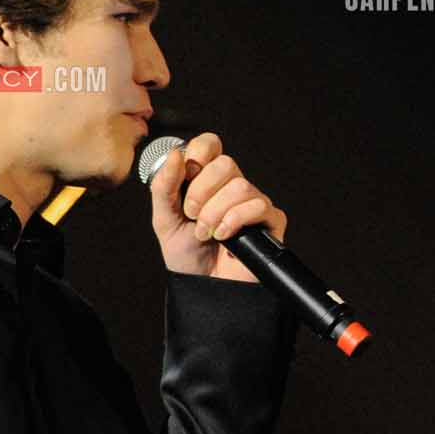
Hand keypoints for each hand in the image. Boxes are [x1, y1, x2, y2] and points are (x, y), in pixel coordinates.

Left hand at [148, 131, 287, 281]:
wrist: (204, 289)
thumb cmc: (187, 256)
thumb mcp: (164, 220)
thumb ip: (164, 186)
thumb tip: (175, 154)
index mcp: (207, 180)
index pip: (210, 144)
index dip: (199, 152)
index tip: (187, 175)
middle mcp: (232, 187)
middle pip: (226, 163)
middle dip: (201, 191)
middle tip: (192, 214)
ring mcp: (253, 203)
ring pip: (240, 186)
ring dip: (215, 213)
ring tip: (206, 233)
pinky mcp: (270, 221)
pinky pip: (257, 206)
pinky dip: (234, 221)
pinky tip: (225, 237)